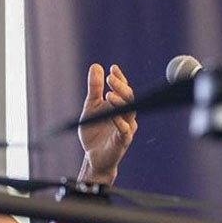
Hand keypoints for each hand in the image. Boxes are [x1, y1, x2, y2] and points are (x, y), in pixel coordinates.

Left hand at [78, 63, 136, 184]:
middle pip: (130, 97)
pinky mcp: (123, 141)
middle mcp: (126, 115)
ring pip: (130, 112)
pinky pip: (125, 130)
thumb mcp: (91, 106)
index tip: (113, 68)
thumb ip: (94, 88)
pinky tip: (112, 115)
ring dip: (121, 102)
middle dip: (121, 86)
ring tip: (109, 94)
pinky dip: (120, 122)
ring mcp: (126, 128)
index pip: (124, 88)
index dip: (120, 78)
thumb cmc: (94, 131)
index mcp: (120, 106)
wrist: (93, 156)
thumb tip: (96, 66)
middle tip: (110, 78)